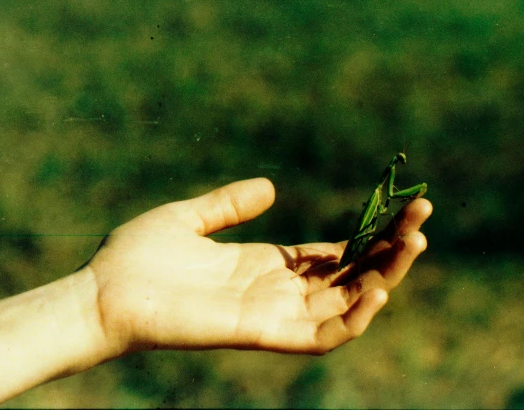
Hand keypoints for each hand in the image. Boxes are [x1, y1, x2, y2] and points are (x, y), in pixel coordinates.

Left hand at [84, 177, 430, 355]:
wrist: (100, 293)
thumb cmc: (135, 257)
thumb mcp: (189, 217)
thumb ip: (229, 204)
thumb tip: (271, 187)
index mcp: (262, 264)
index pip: (330, 256)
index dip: (367, 237)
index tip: (401, 210)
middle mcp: (274, 291)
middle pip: (348, 276)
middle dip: (389, 250)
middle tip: (423, 218)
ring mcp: (269, 313)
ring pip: (345, 305)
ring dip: (384, 278)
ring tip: (416, 242)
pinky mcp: (258, 331)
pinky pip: (319, 336)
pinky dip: (353, 318)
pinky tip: (379, 286)